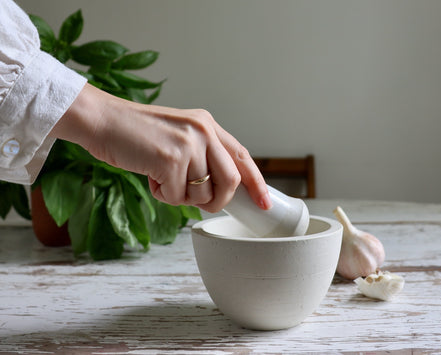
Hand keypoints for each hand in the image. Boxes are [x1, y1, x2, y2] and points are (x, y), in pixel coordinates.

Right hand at [50, 84, 271, 211]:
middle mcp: (203, 131)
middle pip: (231, 181)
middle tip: (199, 201)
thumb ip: (202, 154)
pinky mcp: (171, 160)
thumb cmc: (136, 133)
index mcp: (208, 124)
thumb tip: (219, 188)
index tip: (264, 202)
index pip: (242, 156)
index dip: (256, 182)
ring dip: (182, 197)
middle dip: (217, 200)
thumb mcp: (178, 135)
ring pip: (203, 193)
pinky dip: (163, 195)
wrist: (102, 120)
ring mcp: (188, 145)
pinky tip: (151, 177)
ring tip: (163, 179)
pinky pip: (178, 196)